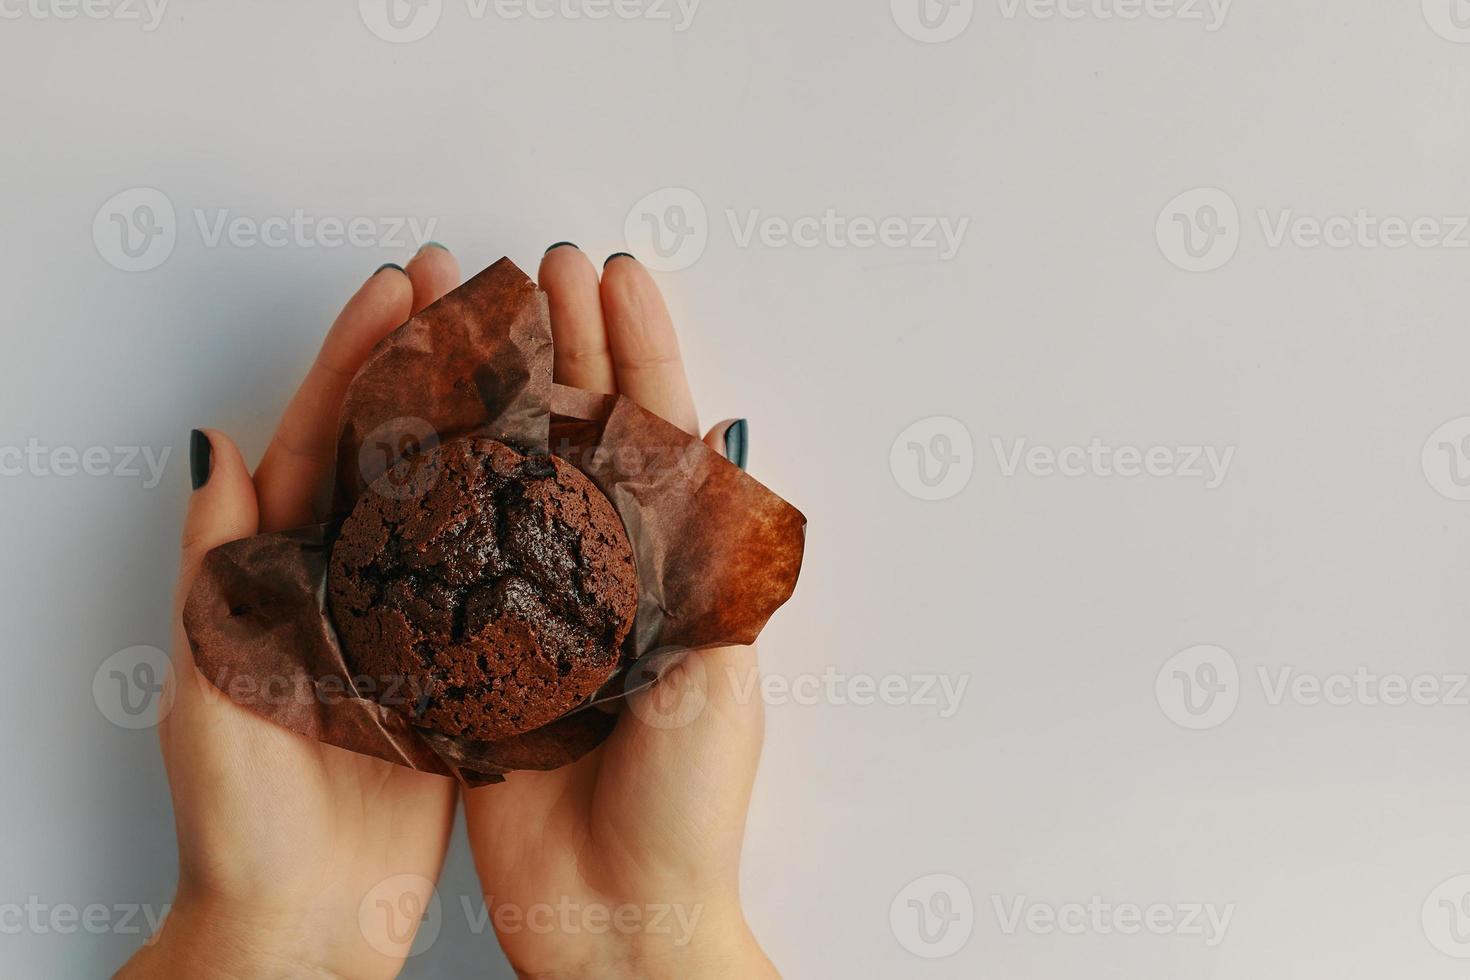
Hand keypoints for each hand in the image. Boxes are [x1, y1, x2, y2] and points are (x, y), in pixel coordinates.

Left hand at [121, 247, 465, 979]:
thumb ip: (216, 568)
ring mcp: (412, 617)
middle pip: (396, 445)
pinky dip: (533, 512)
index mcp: (281, 570)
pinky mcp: (464, 665)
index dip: (357, 357)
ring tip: (533, 347)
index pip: (320, 437)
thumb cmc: (241, 820)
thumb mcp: (210, 686)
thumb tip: (210, 444)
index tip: (398, 288)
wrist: (301, 925)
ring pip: (458, 495)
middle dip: (431, 359)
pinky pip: (501, 570)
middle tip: (473, 283)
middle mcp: (353, 581)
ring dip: (491, 417)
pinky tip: (571, 467)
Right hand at [462, 246, 777, 978]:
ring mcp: (539, 608)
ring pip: (512, 473)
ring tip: (469, 315)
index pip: (659, 432)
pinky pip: (450, 548)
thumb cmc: (685, 808)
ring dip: (494, 391)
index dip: (638, 346)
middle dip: (567, 343)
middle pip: (582, 433)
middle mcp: (606, 576)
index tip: (614, 272)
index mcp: (674, 570)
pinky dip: (434, 481)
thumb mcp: (716, 678)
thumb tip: (723, 438)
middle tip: (537, 263)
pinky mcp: (477, 652)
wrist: (619, 922)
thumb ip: (708, 568)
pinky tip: (411, 424)